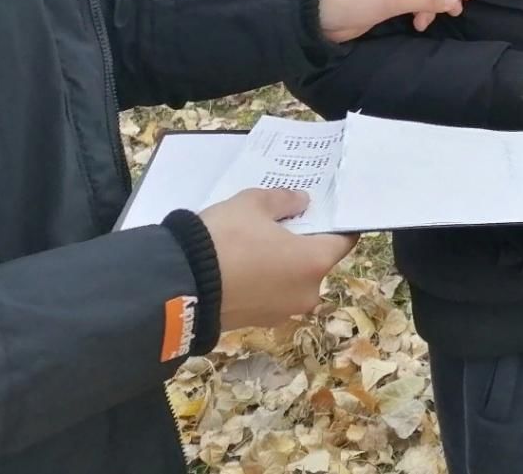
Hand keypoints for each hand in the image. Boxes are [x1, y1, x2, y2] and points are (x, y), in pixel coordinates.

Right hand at [199, 188, 357, 331]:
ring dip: (281, 263)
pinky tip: (241, 264)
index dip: (335, 224)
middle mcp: (308, 293)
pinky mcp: (258, 323)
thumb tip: (301, 202)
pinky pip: (271, 294)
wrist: (178, 288)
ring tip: (256, 242)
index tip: (322, 211)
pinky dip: (264, 280)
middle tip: (281, 223)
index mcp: (315, 262)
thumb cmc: (225, 240)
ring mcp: (282, 312)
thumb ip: (284, 200)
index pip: (344, 240)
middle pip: (316, 261)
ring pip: (292, 279)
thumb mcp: (252, 204)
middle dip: (303, 243)